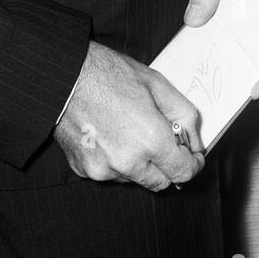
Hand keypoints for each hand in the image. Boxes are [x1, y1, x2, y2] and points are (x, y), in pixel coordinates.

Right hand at [54, 41, 203, 189]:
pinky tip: (110, 134)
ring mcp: (102, 170)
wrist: (65, 76)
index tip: (193, 157)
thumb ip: (183, 115)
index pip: (182, 173)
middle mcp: (127, 162)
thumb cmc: (110, 75)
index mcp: (150, 139)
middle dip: (167, 165)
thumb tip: (193, 140)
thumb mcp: (157, 84)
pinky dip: (116, 160)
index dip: (192, 165)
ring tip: (130, 129)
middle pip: (160, 182)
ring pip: (134, 178)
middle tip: (164, 140)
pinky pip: (110, 173)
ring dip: (140, 163)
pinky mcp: (84, 170)